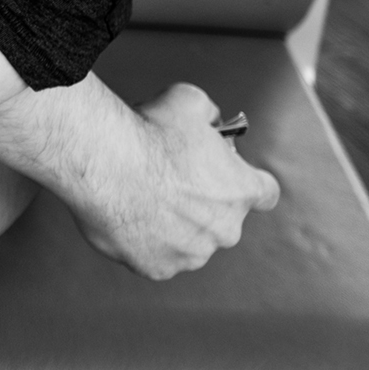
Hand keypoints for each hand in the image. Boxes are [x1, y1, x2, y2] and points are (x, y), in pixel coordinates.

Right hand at [68, 83, 280, 279]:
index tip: (225, 174)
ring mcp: (191, 253)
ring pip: (188, 241)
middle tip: (169, 180)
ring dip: (173, 225)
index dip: (244, 181)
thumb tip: (208, 120)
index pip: (265, 194)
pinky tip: (126, 215)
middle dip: (202, 203)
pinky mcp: (157, 268)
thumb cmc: (148, 133)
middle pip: (222, 219)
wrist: (103, 163)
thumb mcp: (190, 101)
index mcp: (242, 190)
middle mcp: (224, 229)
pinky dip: (144, 241)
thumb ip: (209, 114)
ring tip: (140, 197)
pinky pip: (156, 256)